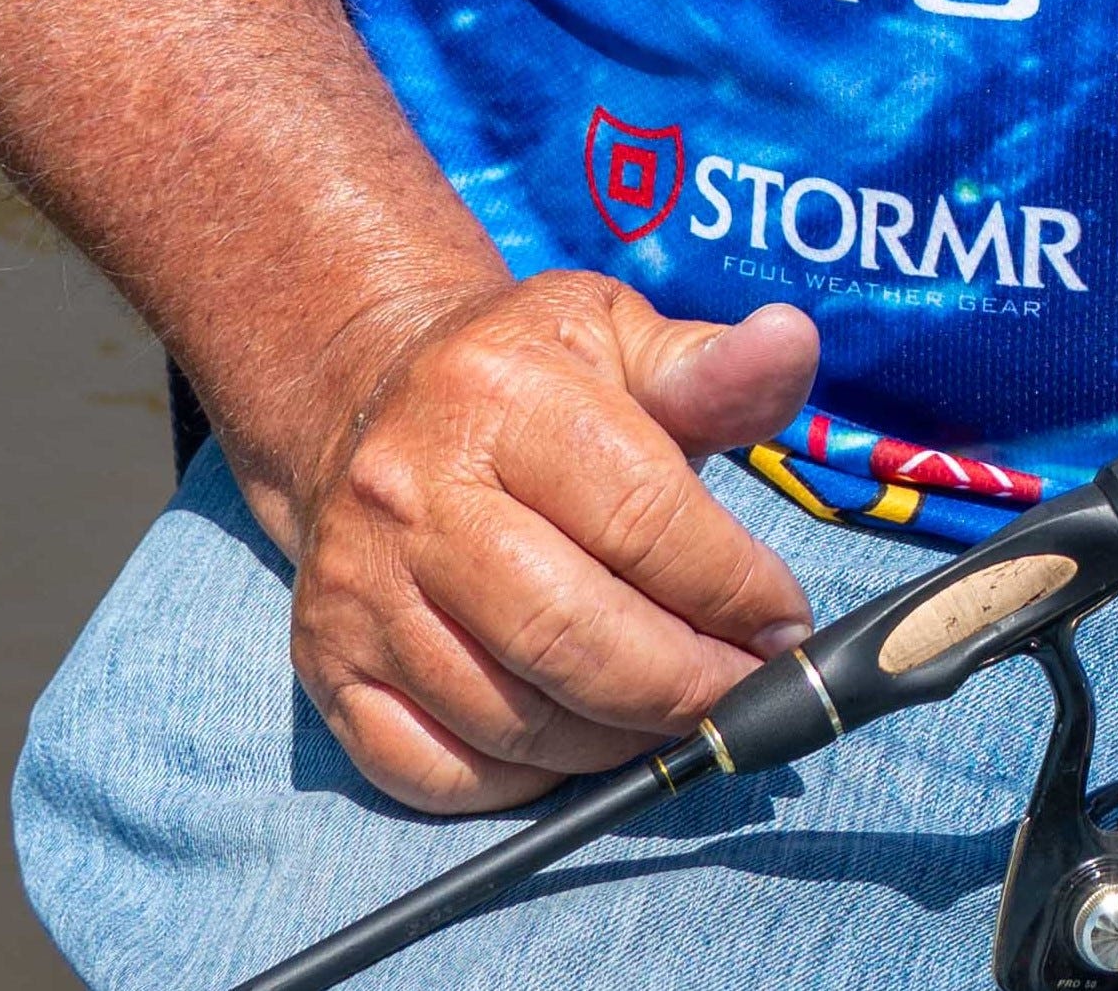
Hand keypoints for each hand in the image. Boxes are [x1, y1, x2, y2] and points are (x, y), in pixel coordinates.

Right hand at [262, 275, 820, 811]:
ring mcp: (360, 591)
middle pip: (568, 633)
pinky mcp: (325, 667)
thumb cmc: (526, 374)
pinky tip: (583, 743)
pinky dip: (522, 781)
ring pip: (507, 715)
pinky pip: (429, 769)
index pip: (639, 514)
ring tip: (679, 714)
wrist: (365, 396)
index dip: (729, 584)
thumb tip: (792, 343)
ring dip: (615, 739)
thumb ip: (709, 364)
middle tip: (742, 693)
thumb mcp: (617, 334)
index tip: (785, 624)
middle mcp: (416, 496)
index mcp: (503, 396)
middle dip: (681, 683)